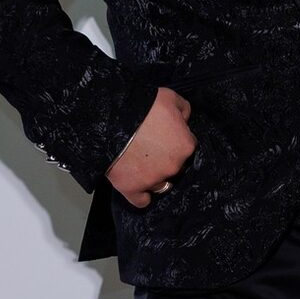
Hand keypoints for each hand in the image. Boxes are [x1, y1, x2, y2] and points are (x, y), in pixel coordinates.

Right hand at [107, 87, 195, 206]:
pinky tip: (138, 187)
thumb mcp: (169, 97)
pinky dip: (140, 195)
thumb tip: (185, 119)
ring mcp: (153, 180)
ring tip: (142, 165)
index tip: (164, 135)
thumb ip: (184, 109)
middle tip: (150, 146)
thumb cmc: (143, 107)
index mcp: (186, 146)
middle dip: (166, 158)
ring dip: (155, 176)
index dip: (175, 139)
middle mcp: (174, 167)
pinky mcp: (133, 188)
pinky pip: (142, 201)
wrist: (112, 119)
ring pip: (161, 184)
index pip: (187, 146)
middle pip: (174, 166)